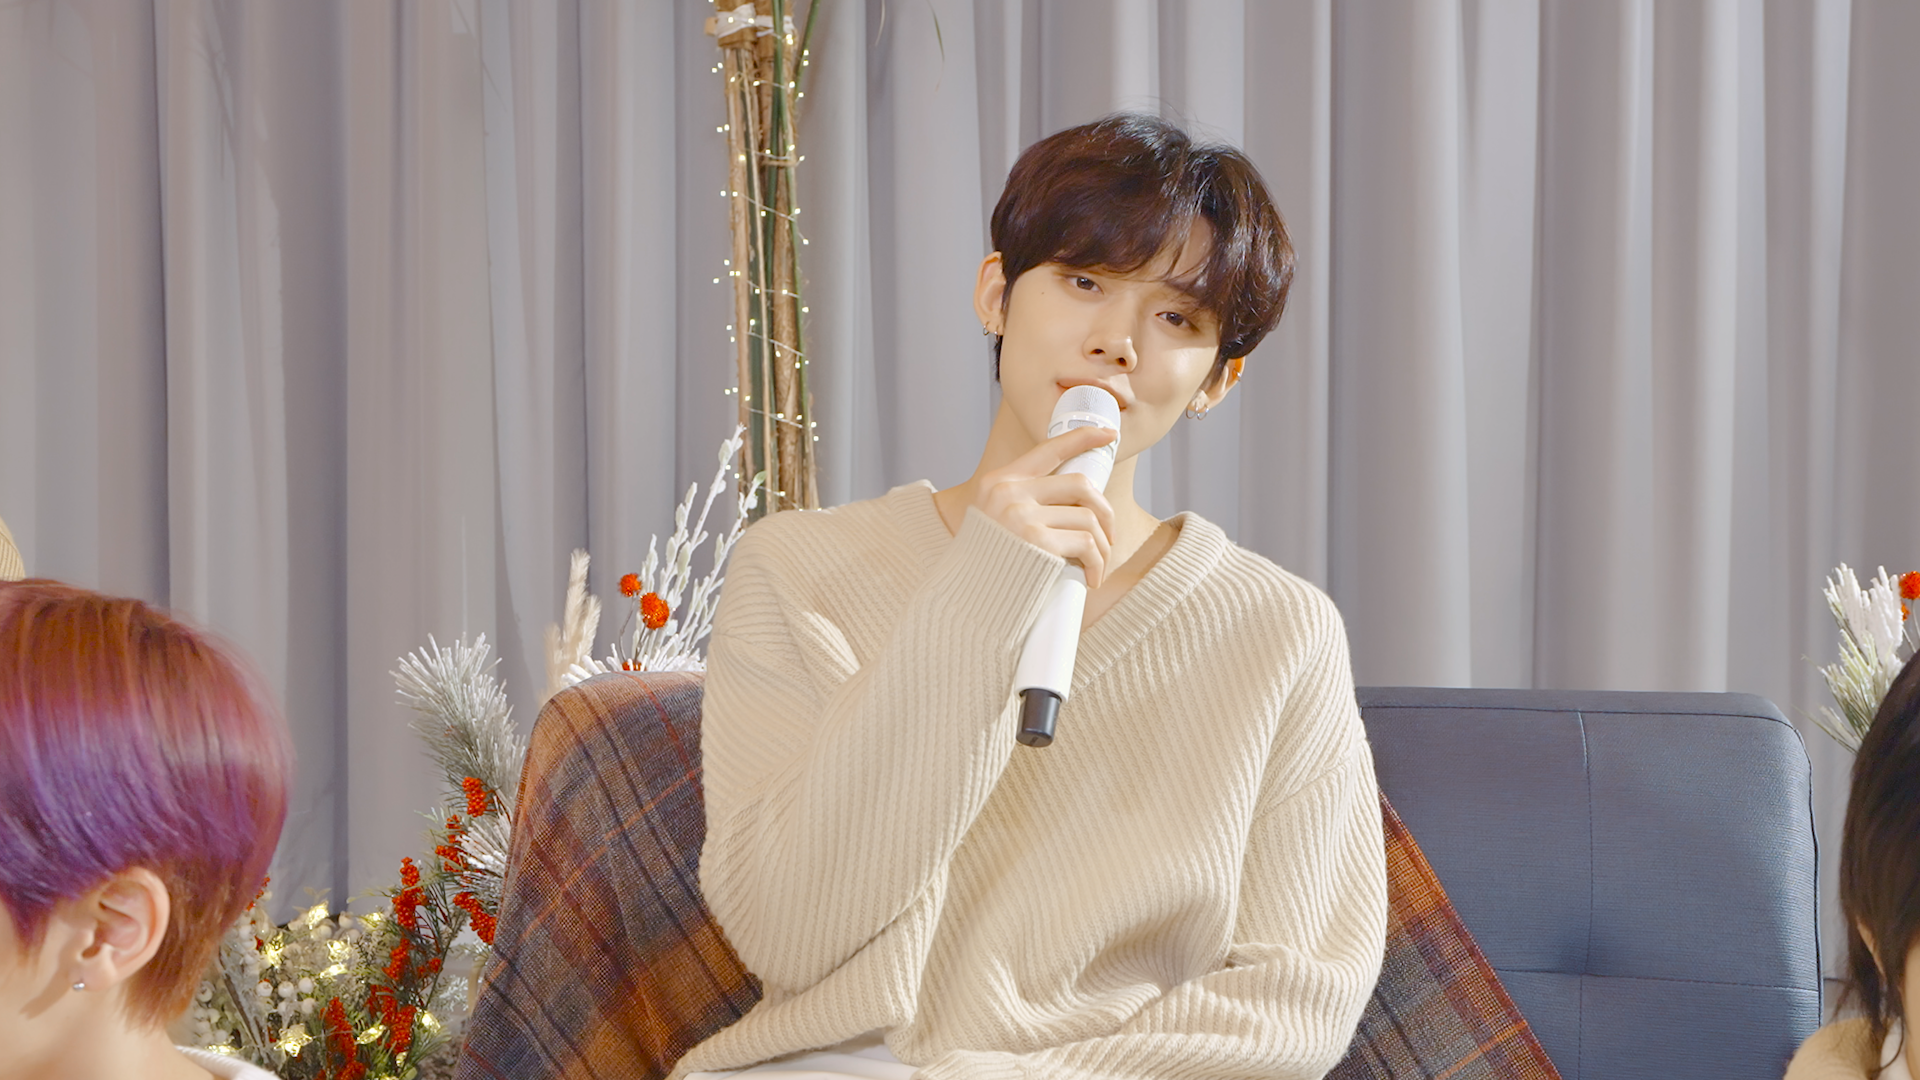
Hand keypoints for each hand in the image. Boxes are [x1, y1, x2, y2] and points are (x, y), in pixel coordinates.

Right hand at [972, 425, 1118, 586]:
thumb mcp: (992, 519)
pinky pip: (1086, 544)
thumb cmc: (982, 564)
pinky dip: (1097, 563)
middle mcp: (1009, 492)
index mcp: (1000, 481)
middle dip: (1105, 511)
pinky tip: (1092, 576)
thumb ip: (1020, 502)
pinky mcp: (1036, 540)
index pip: (1048, 449)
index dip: (1082, 438)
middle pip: (1079, 484)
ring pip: (1088, 518)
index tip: (1108, 434)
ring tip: (1097, 565)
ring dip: (1102, 546)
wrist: (962, 597)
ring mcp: (1021, 515)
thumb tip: (1072, 503)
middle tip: (1108, 536)